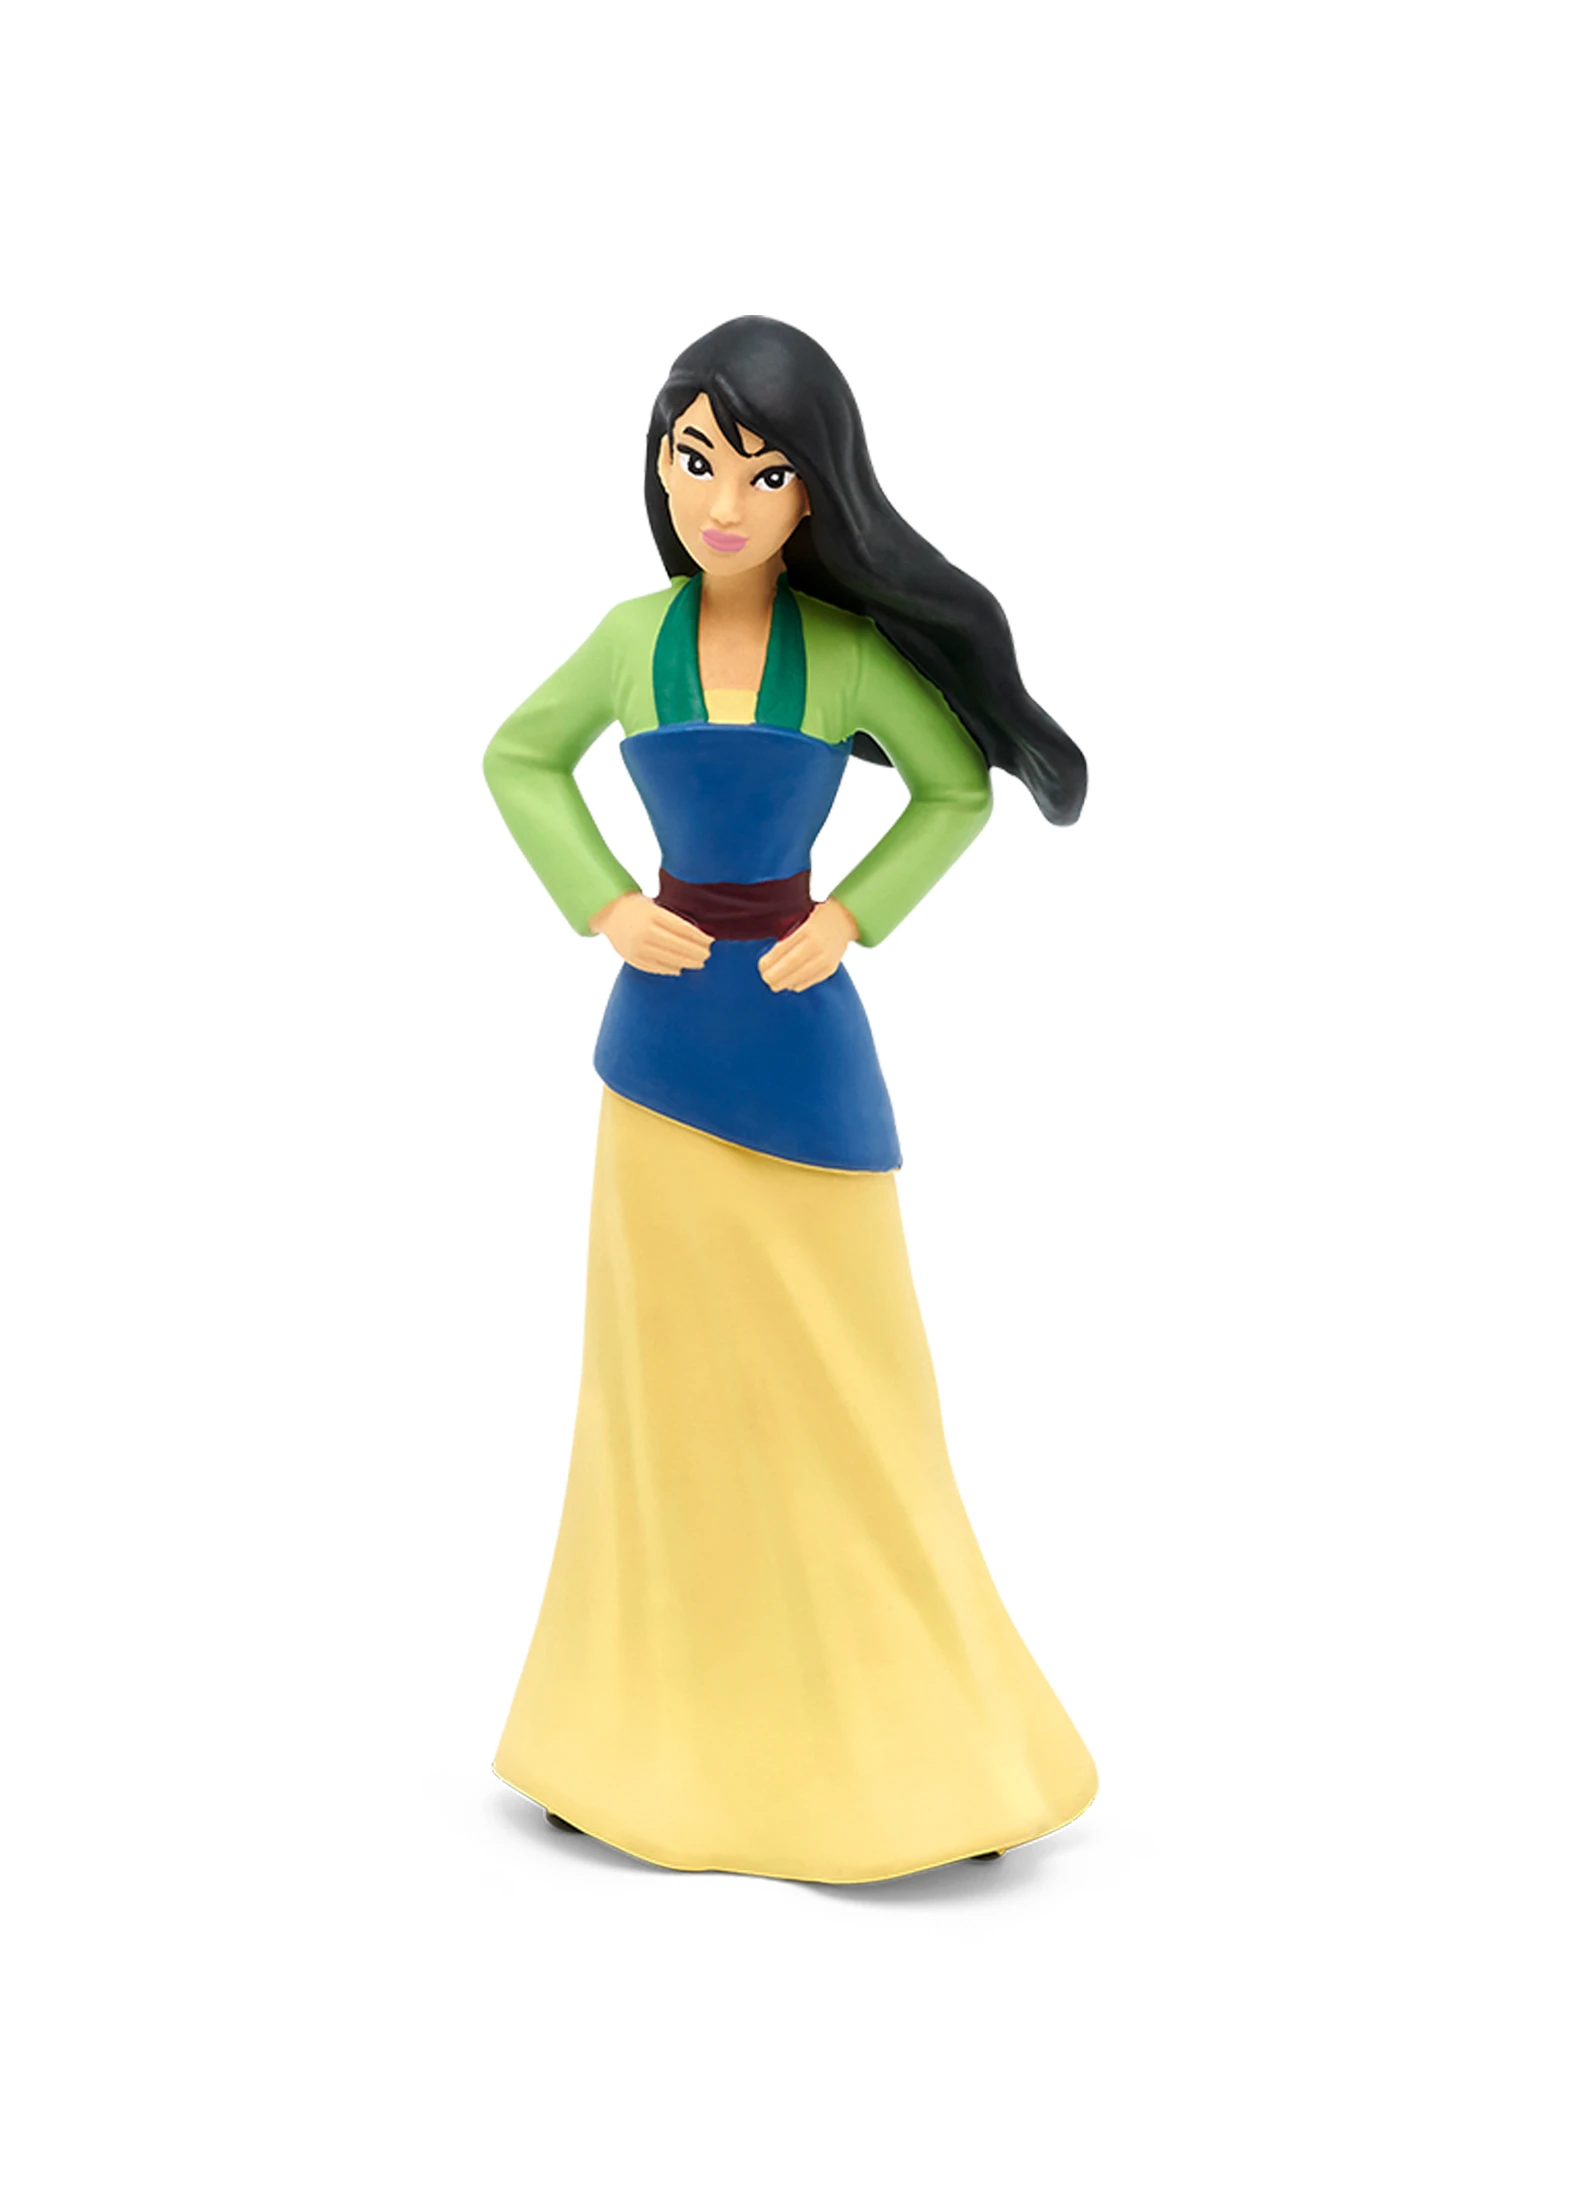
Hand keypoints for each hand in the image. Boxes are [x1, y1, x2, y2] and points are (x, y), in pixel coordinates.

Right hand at [588, 891, 711, 974]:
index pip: (682, 928)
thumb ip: (673, 918)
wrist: (608, 912)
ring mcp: (637, 945)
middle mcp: (645, 931)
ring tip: (698, 963)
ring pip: (668, 957)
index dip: (699, 936)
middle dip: (696, 951)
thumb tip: (699, 934)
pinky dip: (668, 969)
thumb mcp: (655, 905)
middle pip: (678, 945)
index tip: (710, 940)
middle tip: (708, 954)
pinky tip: (679, 969)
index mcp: (653, 914)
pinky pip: (654, 966)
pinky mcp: (632, 956)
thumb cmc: (638, 907)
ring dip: (686, 962)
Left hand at [757, 897, 859, 992]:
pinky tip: (790, 984)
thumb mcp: (802, 918)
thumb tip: (768, 957)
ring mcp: (825, 958)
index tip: (761, 966)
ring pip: (799, 976)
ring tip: (774, 984)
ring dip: (784, 982)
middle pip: (789, 965)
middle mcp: (817, 945)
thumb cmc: (818, 918)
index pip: (782, 949)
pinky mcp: (830, 968)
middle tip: (765, 977)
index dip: (769, 960)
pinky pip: (810, 980)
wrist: (846, 920)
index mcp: (807, 929)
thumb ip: (788, 934)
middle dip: (774, 975)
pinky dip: (798, 984)